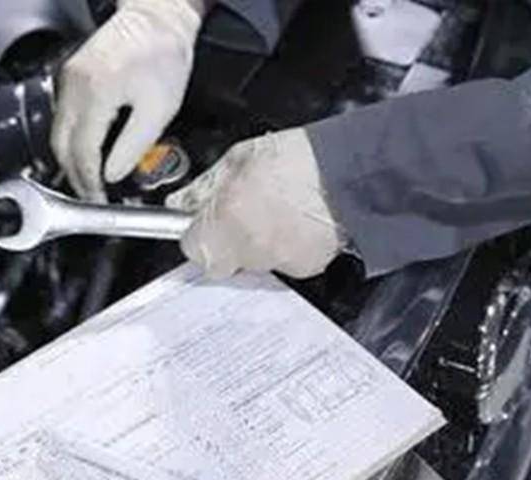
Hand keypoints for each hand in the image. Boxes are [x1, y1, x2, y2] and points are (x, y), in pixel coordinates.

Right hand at [51, 0, 203, 201]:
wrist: (157, 18)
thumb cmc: (164, 55)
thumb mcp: (159, 109)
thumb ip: (133, 146)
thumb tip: (112, 175)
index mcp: (95, 93)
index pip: (82, 152)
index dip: (88, 182)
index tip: (98, 199)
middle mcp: (73, 85)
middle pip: (61, 146)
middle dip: (74, 177)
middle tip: (91, 197)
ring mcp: (67, 80)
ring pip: (57, 134)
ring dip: (70, 161)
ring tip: (90, 181)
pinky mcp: (70, 77)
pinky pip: (62, 118)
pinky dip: (71, 141)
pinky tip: (88, 154)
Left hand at [167, 128, 343, 278]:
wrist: (348, 172)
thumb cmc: (297, 161)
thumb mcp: (237, 159)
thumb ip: (204, 188)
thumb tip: (182, 202)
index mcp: (224, 219)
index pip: (192, 247)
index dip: (198, 233)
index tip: (203, 222)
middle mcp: (247, 246)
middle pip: (221, 261)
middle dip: (225, 241)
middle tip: (239, 213)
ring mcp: (275, 261)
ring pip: (251, 263)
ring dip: (255, 242)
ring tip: (272, 212)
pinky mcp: (302, 268)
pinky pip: (281, 263)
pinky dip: (284, 247)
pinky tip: (292, 223)